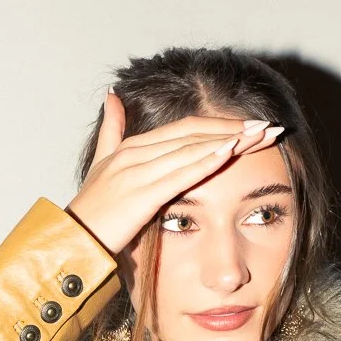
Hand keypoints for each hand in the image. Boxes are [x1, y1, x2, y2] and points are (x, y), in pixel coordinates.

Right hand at [65, 90, 283, 255]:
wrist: (70, 242)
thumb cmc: (90, 213)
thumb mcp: (101, 166)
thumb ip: (110, 131)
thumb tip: (113, 97)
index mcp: (131, 147)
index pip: (185, 128)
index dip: (221, 125)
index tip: (252, 126)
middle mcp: (135, 153)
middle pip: (194, 133)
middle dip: (235, 129)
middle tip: (270, 128)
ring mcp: (136, 172)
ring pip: (191, 149)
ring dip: (229, 141)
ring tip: (261, 136)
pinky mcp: (140, 195)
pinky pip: (179, 174)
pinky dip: (206, 161)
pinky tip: (231, 153)